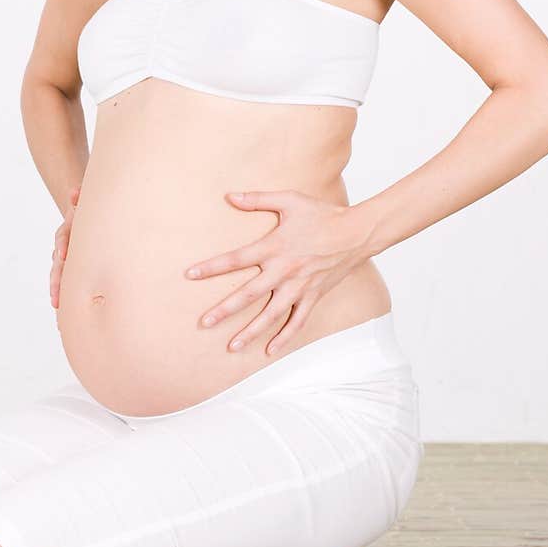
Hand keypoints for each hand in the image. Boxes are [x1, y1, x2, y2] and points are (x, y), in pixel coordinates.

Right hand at [50, 184, 80, 309]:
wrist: (84, 211)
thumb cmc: (89, 208)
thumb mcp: (87, 200)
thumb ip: (80, 197)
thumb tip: (75, 193)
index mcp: (70, 228)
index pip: (63, 237)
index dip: (62, 245)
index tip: (63, 255)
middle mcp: (64, 243)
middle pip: (57, 262)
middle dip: (56, 279)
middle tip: (56, 296)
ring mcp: (66, 254)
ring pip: (58, 272)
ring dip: (57, 287)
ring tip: (56, 303)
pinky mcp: (71, 263)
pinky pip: (66, 278)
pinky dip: (63, 291)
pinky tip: (63, 307)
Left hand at [184, 189, 374, 355]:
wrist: (357, 233)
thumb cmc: (322, 214)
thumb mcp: (290, 200)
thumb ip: (258, 199)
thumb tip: (229, 196)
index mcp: (274, 247)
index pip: (236, 259)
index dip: (212, 267)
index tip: (190, 275)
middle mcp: (284, 271)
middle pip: (249, 294)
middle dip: (224, 309)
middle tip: (204, 322)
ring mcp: (299, 287)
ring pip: (270, 314)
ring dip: (250, 331)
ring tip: (231, 345)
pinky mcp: (313, 296)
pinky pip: (297, 321)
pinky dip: (284, 337)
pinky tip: (270, 350)